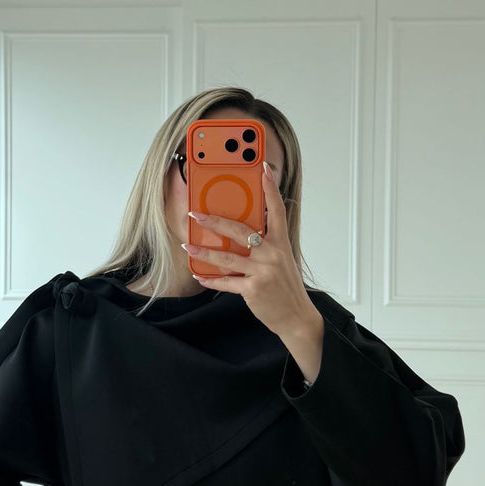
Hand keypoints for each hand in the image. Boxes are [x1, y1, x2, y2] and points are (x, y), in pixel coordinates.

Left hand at [185, 161, 316, 338]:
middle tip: (196, 215)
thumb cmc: (285, 287)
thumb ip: (264, 246)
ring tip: (188, 246)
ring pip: (227, 257)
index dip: (270, 189)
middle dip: (215, 221)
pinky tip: (199, 276)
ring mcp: (263, 271)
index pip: (276, 210)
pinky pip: (226, 282)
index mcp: (281, 243)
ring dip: (204, 252)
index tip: (263, 169)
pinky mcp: (253, 289)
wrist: (296, 316)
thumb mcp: (281, 260)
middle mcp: (273, 253)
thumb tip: (239, 234)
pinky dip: (211, 280)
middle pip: (240, 231)